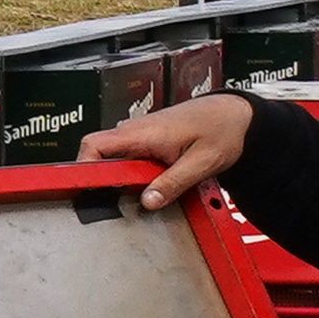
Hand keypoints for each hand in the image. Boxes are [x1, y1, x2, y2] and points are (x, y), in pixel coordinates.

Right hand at [84, 92, 254, 212]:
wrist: (235, 114)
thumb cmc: (222, 128)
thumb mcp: (202, 162)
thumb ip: (173, 183)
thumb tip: (148, 201)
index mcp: (143, 132)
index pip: (94, 146)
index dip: (83, 168)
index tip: (86, 191)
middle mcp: (134, 131)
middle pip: (98, 157)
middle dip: (103, 181)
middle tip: (119, 202)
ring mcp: (138, 137)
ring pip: (113, 161)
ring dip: (121, 180)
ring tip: (141, 194)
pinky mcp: (146, 143)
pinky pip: (128, 161)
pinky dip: (133, 176)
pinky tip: (150, 186)